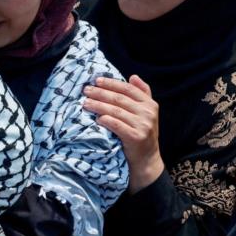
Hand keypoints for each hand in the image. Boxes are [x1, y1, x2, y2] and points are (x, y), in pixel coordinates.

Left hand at [84, 75, 163, 193]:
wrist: (146, 159)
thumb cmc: (140, 133)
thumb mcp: (145, 113)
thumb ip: (142, 94)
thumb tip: (133, 76)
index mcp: (150, 104)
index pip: (128, 89)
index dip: (112, 83)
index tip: (96, 80)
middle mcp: (148, 113)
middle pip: (119, 99)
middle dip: (100, 93)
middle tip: (85, 90)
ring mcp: (143, 125)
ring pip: (116, 111)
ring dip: (98, 105)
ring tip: (85, 103)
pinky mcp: (136, 137)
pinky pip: (117, 125)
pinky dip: (105, 120)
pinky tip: (96, 118)